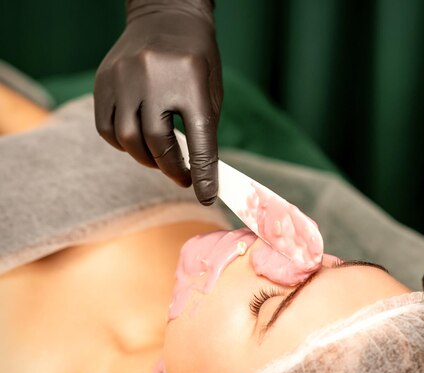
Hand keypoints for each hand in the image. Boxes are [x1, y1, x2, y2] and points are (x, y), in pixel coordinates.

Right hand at [94, 0, 221, 204]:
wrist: (166, 15)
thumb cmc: (197, 58)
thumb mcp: (211, 90)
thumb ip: (204, 130)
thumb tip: (199, 173)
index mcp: (191, 80)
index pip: (199, 139)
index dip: (203, 173)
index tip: (205, 195)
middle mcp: (153, 77)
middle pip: (155, 142)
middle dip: (171, 168)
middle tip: (183, 177)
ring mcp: (123, 77)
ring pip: (127, 139)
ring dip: (146, 159)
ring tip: (161, 159)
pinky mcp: (103, 80)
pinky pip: (106, 127)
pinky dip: (123, 144)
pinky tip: (139, 141)